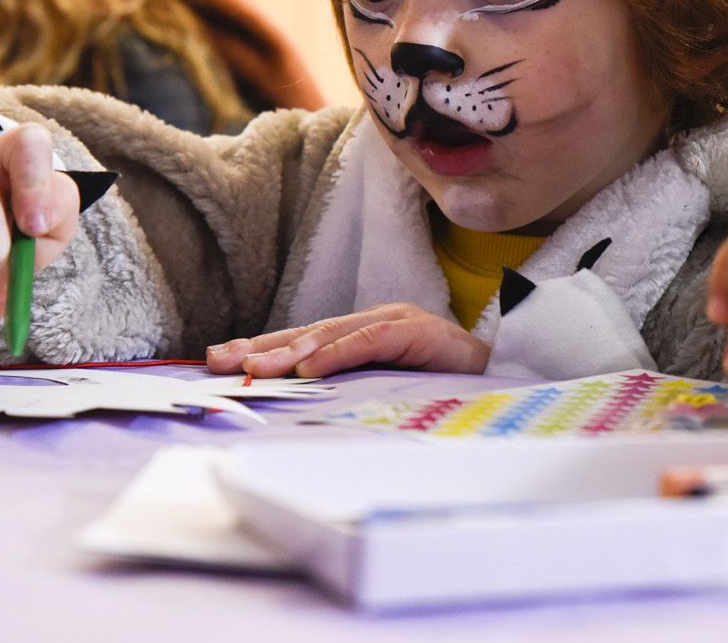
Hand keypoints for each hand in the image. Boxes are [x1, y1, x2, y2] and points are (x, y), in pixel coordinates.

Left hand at [205, 303, 491, 377]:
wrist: (509, 381)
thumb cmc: (448, 390)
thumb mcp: (388, 391)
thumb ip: (350, 391)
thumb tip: (297, 404)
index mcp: (364, 336)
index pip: (303, 340)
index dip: (261, 348)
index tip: (219, 360)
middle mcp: (375, 322)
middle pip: (308, 333)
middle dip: (261, 347)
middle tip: (220, 359)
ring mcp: (397, 322)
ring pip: (333, 334)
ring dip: (290, 351)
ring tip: (254, 366)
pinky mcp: (419, 331)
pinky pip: (372, 340)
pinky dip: (339, 353)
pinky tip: (310, 366)